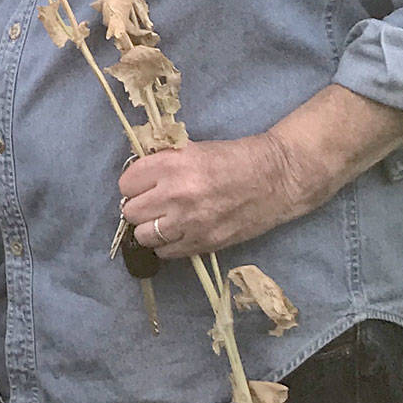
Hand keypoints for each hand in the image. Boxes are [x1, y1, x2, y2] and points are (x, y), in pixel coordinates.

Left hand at [118, 134, 311, 258]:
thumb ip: (162, 162)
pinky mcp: (203, 243)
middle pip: (131, 211)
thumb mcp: (193, 149)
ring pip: (143, 236)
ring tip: (164, 220)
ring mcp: (189, 223)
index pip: (126, 183)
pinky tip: (179, 233)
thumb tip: (135, 174)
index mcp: (172, 165)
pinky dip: (167, 245)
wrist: (276, 178)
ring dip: (150, 228)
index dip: (134, 184)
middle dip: (139, 206)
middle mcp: (176, 195)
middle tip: (153, 202)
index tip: (143, 184)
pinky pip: (165, 253)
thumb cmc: (234, 158)